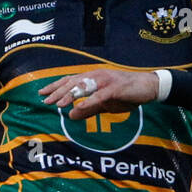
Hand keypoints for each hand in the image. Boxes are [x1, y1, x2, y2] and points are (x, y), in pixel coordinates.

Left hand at [43, 68, 158, 119]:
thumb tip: (70, 115)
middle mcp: (96, 76)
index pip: (70, 81)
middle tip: (45, 100)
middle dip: (58, 91)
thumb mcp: (104, 104)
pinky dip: (88, 101)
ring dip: (69, 95)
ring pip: (83, 86)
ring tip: (58, 104)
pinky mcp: (115, 88)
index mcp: (93, 78)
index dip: (55, 86)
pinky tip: (78, 107)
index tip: (42, 93)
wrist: (148, 87)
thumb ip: (88, 109)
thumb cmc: (126, 94)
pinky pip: (99, 95)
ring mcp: (106, 81)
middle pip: (73, 82)